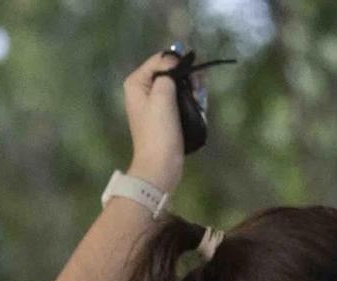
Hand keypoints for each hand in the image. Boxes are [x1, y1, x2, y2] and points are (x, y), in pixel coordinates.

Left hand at [122, 49, 187, 194]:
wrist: (160, 165)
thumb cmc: (159, 132)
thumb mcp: (162, 97)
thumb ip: (168, 74)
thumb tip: (176, 60)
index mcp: (137, 82)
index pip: (161, 59)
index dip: (179, 64)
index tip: (194, 77)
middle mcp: (144, 89)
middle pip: (171, 72)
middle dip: (188, 80)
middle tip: (198, 93)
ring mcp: (155, 103)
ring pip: (180, 86)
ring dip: (192, 93)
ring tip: (199, 104)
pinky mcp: (166, 115)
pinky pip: (181, 100)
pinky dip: (191, 103)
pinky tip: (198, 111)